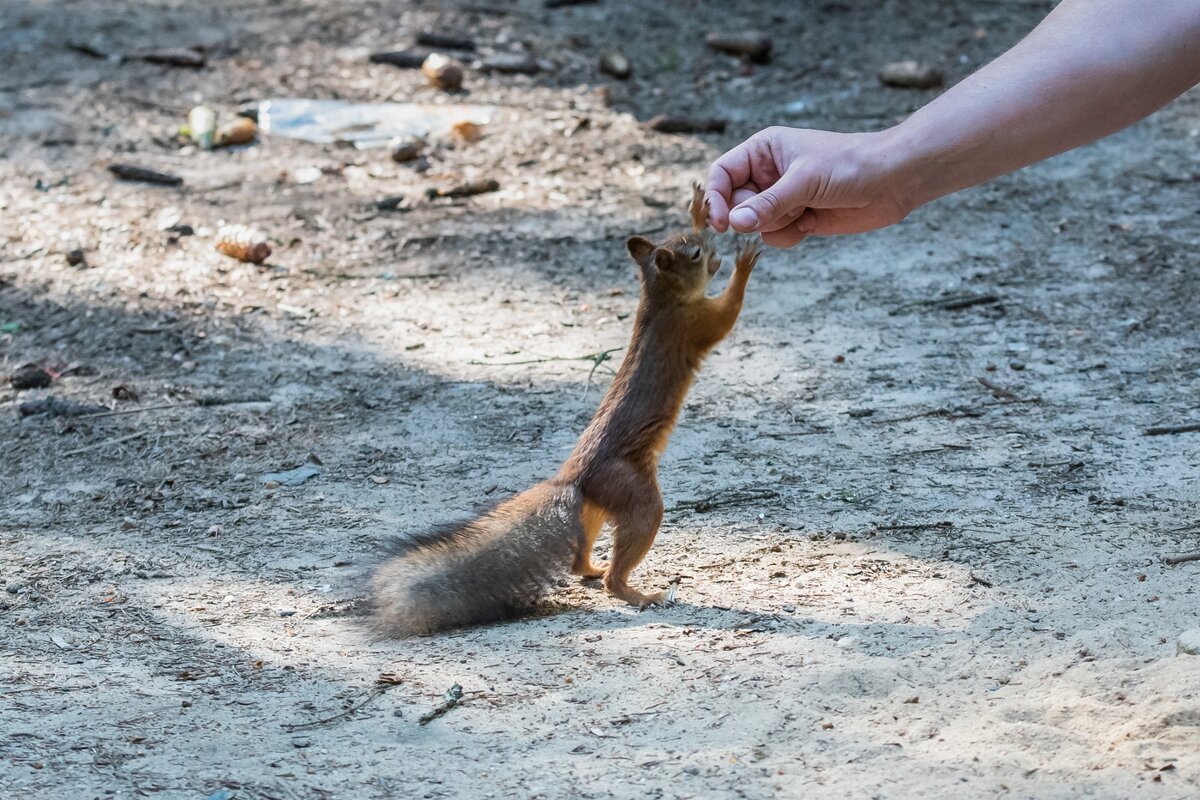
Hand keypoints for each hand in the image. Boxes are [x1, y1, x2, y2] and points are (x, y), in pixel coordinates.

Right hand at [705, 127, 914, 247]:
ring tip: (804, 213)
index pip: (722, 174)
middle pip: (735, 204)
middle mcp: (768, 173)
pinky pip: (775, 236)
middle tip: (784, 211)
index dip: (716, 198)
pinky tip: (812, 224)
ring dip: (776, 226)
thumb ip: (768, 204)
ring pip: (754, 224)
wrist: (893, 181)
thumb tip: (735, 224)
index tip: (722, 224)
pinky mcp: (797, 218)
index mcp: (764, 150)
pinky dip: (789, 236)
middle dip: (755, 215)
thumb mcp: (805, 180)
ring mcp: (782, 197)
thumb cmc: (851, 165)